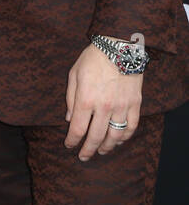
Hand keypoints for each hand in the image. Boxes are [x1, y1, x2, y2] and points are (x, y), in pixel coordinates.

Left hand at [65, 43, 141, 159]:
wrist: (119, 48)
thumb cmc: (92, 59)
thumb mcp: (74, 75)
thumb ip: (71, 99)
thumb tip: (70, 120)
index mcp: (86, 100)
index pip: (78, 129)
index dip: (72, 140)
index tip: (69, 146)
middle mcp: (104, 107)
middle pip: (96, 136)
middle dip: (88, 150)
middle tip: (84, 157)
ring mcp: (122, 107)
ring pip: (115, 135)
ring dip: (107, 147)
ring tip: (101, 151)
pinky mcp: (135, 104)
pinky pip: (131, 126)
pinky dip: (125, 137)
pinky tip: (118, 141)